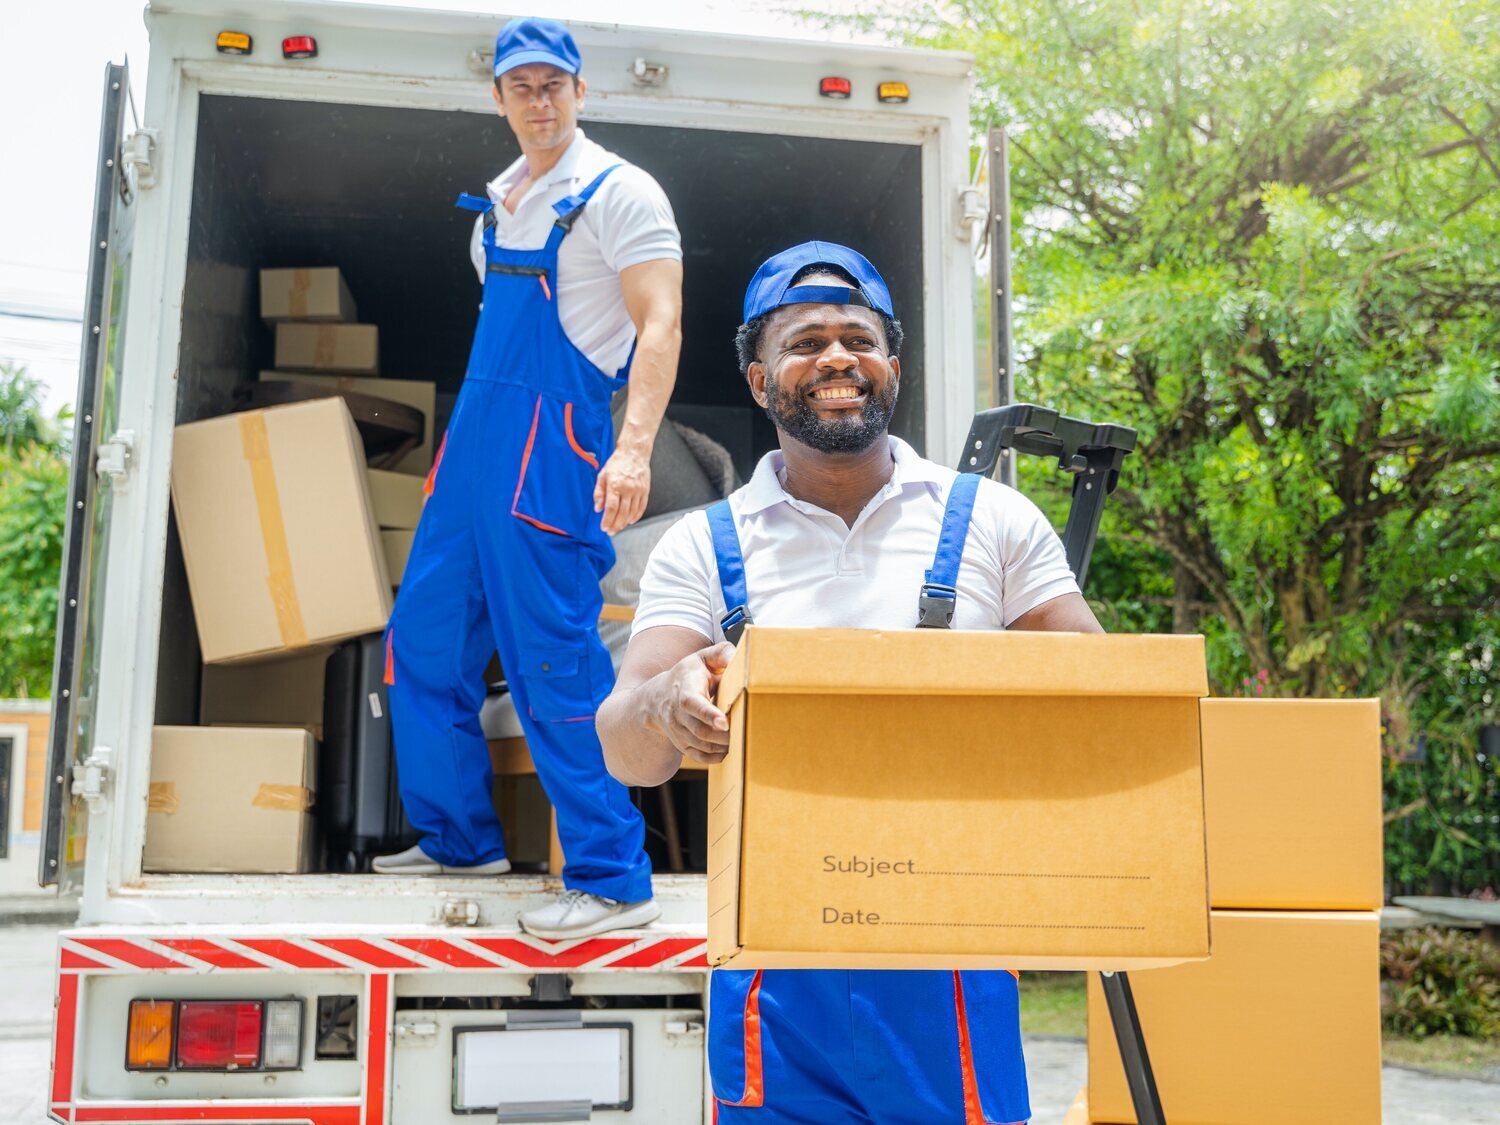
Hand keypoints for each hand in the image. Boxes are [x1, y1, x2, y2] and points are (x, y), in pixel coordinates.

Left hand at [594, 444, 650, 533]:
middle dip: (616, 525)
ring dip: (625, 523)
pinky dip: (636, 516)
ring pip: (632, 512)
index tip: (604, 528)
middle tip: (611, 532)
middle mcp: (628, 489)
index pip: (611, 508)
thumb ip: (599, 493)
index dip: (607, 520)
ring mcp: (638, 490)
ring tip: (619, 527)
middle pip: (622, 513)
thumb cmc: (617, 463)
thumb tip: (598, 509)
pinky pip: (641, 507)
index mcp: (615, 485)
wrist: (634, 453)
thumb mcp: (602, 475)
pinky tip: (630, 521)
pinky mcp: (645, 490)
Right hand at [647, 642, 736, 764]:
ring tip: (740, 739)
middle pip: (699, 730)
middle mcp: (676, 713)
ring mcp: (677, 731)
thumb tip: (735, 658)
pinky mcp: (680, 744)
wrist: (658, 697)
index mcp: (684, 689)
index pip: (691, 703)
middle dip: (723, 735)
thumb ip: (721, 653)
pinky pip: (697, 756)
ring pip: (700, 744)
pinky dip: (714, 757)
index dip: (708, 714)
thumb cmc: (688, 675)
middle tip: (744, 731)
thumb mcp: (702, 658)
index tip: (724, 722)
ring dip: (721, 746)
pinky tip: (727, 749)